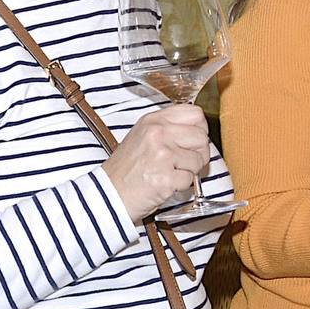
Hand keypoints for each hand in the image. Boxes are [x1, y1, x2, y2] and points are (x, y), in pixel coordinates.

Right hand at [103, 104, 212, 223]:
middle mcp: (158, 134)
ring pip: (199, 160)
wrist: (107, 194)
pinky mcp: (165, 178)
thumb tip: (198, 129)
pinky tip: (165, 184)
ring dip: (189, 170)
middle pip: (202, 137)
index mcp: (153, 121)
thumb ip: (168, 128)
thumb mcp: (142, 136)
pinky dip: (180, 186)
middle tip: (185, 162)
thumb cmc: (125, 169)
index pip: (195, 114)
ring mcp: (162, 155)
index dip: (200, 129)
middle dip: (199, 153)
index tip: (193, 140)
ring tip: (170, 173)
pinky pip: (189, 180)